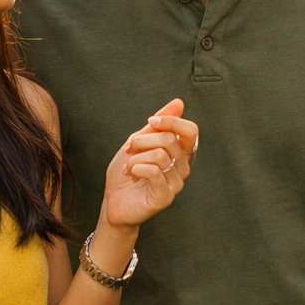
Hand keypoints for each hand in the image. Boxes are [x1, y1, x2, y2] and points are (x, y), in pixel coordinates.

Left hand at [101, 99, 197, 233]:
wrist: (113, 201)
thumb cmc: (127, 173)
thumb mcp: (139, 141)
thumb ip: (159, 124)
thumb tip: (178, 103)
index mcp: (179, 153)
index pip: (191, 131)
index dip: (171, 121)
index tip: (150, 122)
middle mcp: (182, 168)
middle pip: (169, 140)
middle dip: (142, 140)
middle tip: (130, 150)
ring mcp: (175, 184)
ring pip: (160, 155)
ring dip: (136, 157)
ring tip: (129, 166)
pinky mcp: (165, 197)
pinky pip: (153, 172)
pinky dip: (136, 168)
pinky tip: (132, 175)